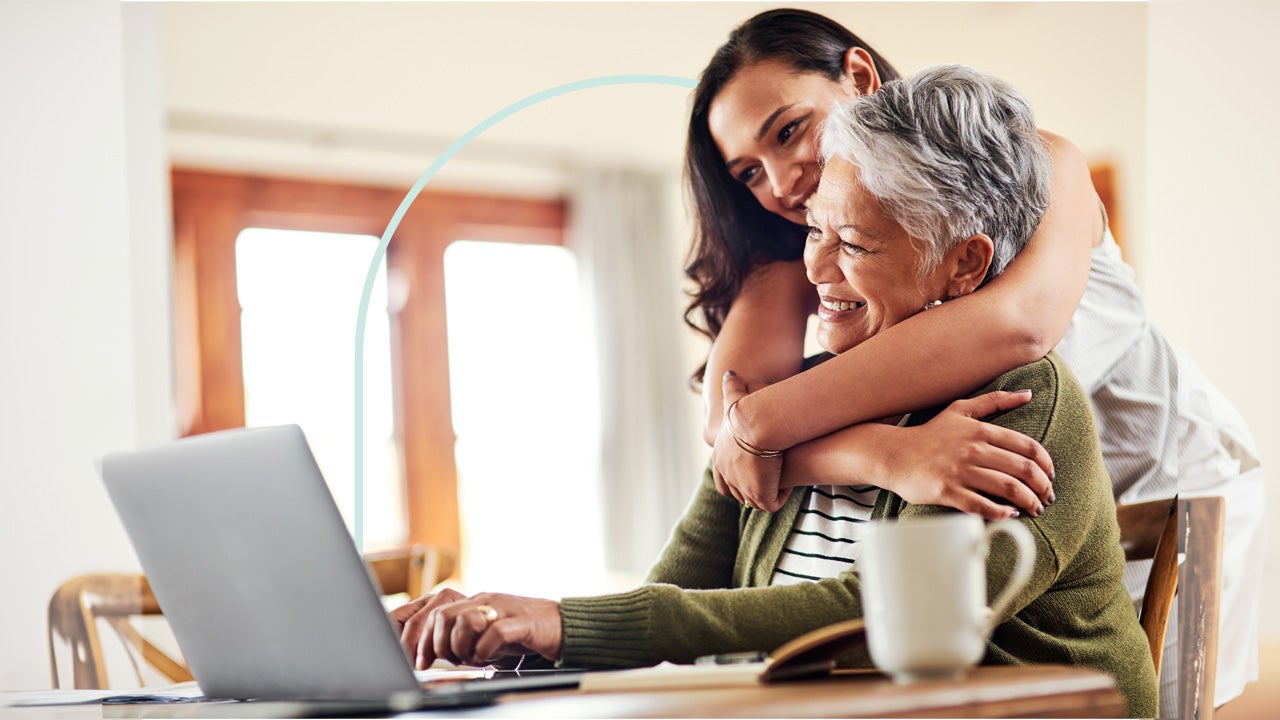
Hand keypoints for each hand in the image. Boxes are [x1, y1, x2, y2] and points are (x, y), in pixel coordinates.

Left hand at [392, 590, 561, 669]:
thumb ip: (460, 636)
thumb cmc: (520, 632)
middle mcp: (484, 601)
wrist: (561, 625)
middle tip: (446, 661)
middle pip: (443, 615)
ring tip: (472, 659)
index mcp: (473, 602)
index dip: (420, 638)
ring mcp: (503, 609)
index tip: (419, 660)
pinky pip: (494, 633)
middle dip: (437, 644)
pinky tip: (489, 658)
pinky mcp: (522, 622)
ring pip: (465, 621)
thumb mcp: (484, 632)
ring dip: (461, 647)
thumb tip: (430, 652)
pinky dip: (485, 650)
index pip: (434, 612)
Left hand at [712, 371, 789, 511]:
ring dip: (768, 492)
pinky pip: (772, 503)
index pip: (723, 479)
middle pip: (738, 493)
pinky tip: (790, 484)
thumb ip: (732, 387)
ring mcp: (742, 488)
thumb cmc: (748, 410)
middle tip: (769, 479)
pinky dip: (781, 496)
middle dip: (753, 488)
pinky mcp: (760, 495)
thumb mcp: (735, 399)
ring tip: (782, 481)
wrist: (757, 424)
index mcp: (720, 458)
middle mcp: (728, 476)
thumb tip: (730, 373)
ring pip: (754, 500)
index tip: (753, 471)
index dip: (737, 478)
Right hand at [879, 390, 1054, 519]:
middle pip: (1022, 470)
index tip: (1050, 476)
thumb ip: (995, 401)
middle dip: (1042, 487)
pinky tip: (1009, 515)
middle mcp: (973, 449)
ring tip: (1034, 509)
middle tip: (1047, 498)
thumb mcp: (961, 410)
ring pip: (1008, 488)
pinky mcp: (947, 491)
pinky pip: (982, 505)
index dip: (1046, 464)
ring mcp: (959, 471)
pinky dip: (1001, 513)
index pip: (1027, 447)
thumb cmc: (930, 434)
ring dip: (1028, 502)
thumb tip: (1028, 394)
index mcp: (980, 430)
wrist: (893, 454)